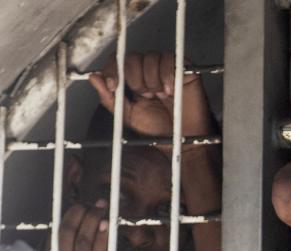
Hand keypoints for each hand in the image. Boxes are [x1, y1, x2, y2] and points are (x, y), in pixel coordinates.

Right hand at [46, 201, 109, 250]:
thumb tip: (67, 238)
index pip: (55, 236)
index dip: (67, 218)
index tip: (78, 206)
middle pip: (66, 234)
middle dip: (77, 214)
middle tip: (89, 203)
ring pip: (83, 242)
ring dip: (92, 221)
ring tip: (100, 207)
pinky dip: (103, 239)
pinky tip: (107, 226)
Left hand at [88, 52, 211, 141]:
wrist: (183, 138)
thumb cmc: (159, 129)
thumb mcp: (128, 116)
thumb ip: (109, 99)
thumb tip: (93, 78)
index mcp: (132, 80)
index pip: (117, 62)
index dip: (112, 70)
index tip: (113, 86)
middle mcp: (147, 71)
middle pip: (131, 58)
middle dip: (134, 78)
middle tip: (145, 96)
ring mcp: (165, 68)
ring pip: (150, 58)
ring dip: (152, 80)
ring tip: (160, 96)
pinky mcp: (182, 67)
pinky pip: (169, 58)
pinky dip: (167, 75)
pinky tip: (170, 91)